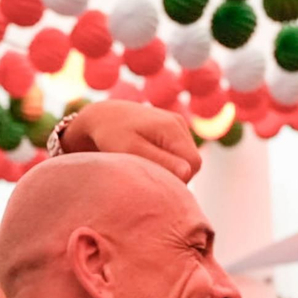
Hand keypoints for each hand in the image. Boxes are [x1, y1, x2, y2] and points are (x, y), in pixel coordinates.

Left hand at [62, 100, 201, 183]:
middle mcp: (179, 123)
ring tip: (147, 164)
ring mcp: (178, 123)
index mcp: (171, 127)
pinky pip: (181, 152)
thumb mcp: (131, 151)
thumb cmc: (111, 136)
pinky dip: (170, 160)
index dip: (179, 179)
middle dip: (176, 175)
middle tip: (148, 174)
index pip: (193, 164)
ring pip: (188, 159)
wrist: (103, 116)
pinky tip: (151, 158)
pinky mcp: (174, 127)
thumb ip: (161, 161)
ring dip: (172, 168)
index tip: (155, 180)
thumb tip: (187, 172)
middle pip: (194, 162)